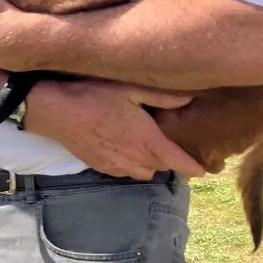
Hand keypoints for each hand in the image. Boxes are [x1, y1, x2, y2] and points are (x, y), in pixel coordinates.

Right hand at [26, 79, 205, 179]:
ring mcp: (116, 165)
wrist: (55, 111)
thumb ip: (162, 96)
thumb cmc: (93, 96)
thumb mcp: (130, 89)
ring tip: (148, 149)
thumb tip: (190, 98)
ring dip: (151, 164)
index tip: (206, 170)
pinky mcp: (101, 166)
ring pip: (144, 173)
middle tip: (172, 146)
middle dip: (171, 161)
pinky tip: (126, 151)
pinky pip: (125, 173)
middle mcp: (134, 157)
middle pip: (162, 167)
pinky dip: (131, 166)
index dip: (194, 167)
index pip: (178, 161)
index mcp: (147, 139)